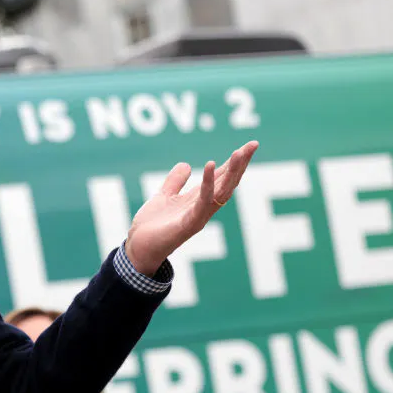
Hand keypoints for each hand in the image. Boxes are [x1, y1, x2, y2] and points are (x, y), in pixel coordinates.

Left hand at [125, 140, 258, 274]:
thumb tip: (185, 165)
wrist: (138, 248)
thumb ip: (175, 182)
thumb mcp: (163, 196)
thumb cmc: (152, 226)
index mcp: (198, 200)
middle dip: (240, 164)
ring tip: (239, 152)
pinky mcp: (189, 224)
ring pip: (221, 191)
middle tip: (253, 144)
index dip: (234, 162)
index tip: (248, 145)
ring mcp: (199, 216)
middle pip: (227, 183)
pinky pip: (203, 201)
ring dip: (231, 171)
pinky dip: (208, 184)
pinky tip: (210, 165)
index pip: (221, 178)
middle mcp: (203, 208)